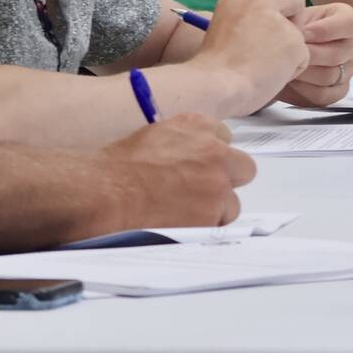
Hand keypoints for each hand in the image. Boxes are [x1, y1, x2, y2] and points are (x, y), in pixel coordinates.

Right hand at [102, 114, 254, 227]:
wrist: (110, 192)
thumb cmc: (120, 165)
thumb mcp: (155, 137)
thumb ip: (183, 143)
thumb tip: (189, 157)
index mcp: (198, 125)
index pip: (224, 137)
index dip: (213, 156)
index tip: (200, 167)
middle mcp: (214, 151)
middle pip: (243, 167)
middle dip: (227, 180)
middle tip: (203, 192)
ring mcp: (218, 182)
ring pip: (233, 201)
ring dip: (216, 208)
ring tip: (186, 214)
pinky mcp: (214, 211)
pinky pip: (219, 223)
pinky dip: (204, 226)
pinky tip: (182, 224)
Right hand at [192, 0, 309, 115]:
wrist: (214, 87)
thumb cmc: (212, 70)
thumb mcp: (222, 29)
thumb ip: (245, 21)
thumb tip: (263, 29)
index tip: (272, 13)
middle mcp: (258, 3)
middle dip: (295, 13)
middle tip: (281, 38)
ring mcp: (278, 21)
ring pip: (300, 31)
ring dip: (290, 49)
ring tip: (266, 67)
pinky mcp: (294, 42)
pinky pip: (303, 56)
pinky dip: (292, 69)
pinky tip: (271, 78)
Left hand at [276, 3, 352, 107]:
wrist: (282, 51)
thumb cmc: (290, 29)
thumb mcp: (293, 16)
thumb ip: (298, 19)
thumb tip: (298, 32)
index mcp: (347, 20)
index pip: (348, 23)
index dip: (324, 30)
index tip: (303, 33)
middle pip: (337, 54)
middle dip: (308, 55)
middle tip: (289, 53)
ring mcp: (348, 69)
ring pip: (330, 76)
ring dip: (304, 72)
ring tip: (287, 65)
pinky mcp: (338, 90)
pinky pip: (325, 95)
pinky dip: (304, 89)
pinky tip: (293, 79)